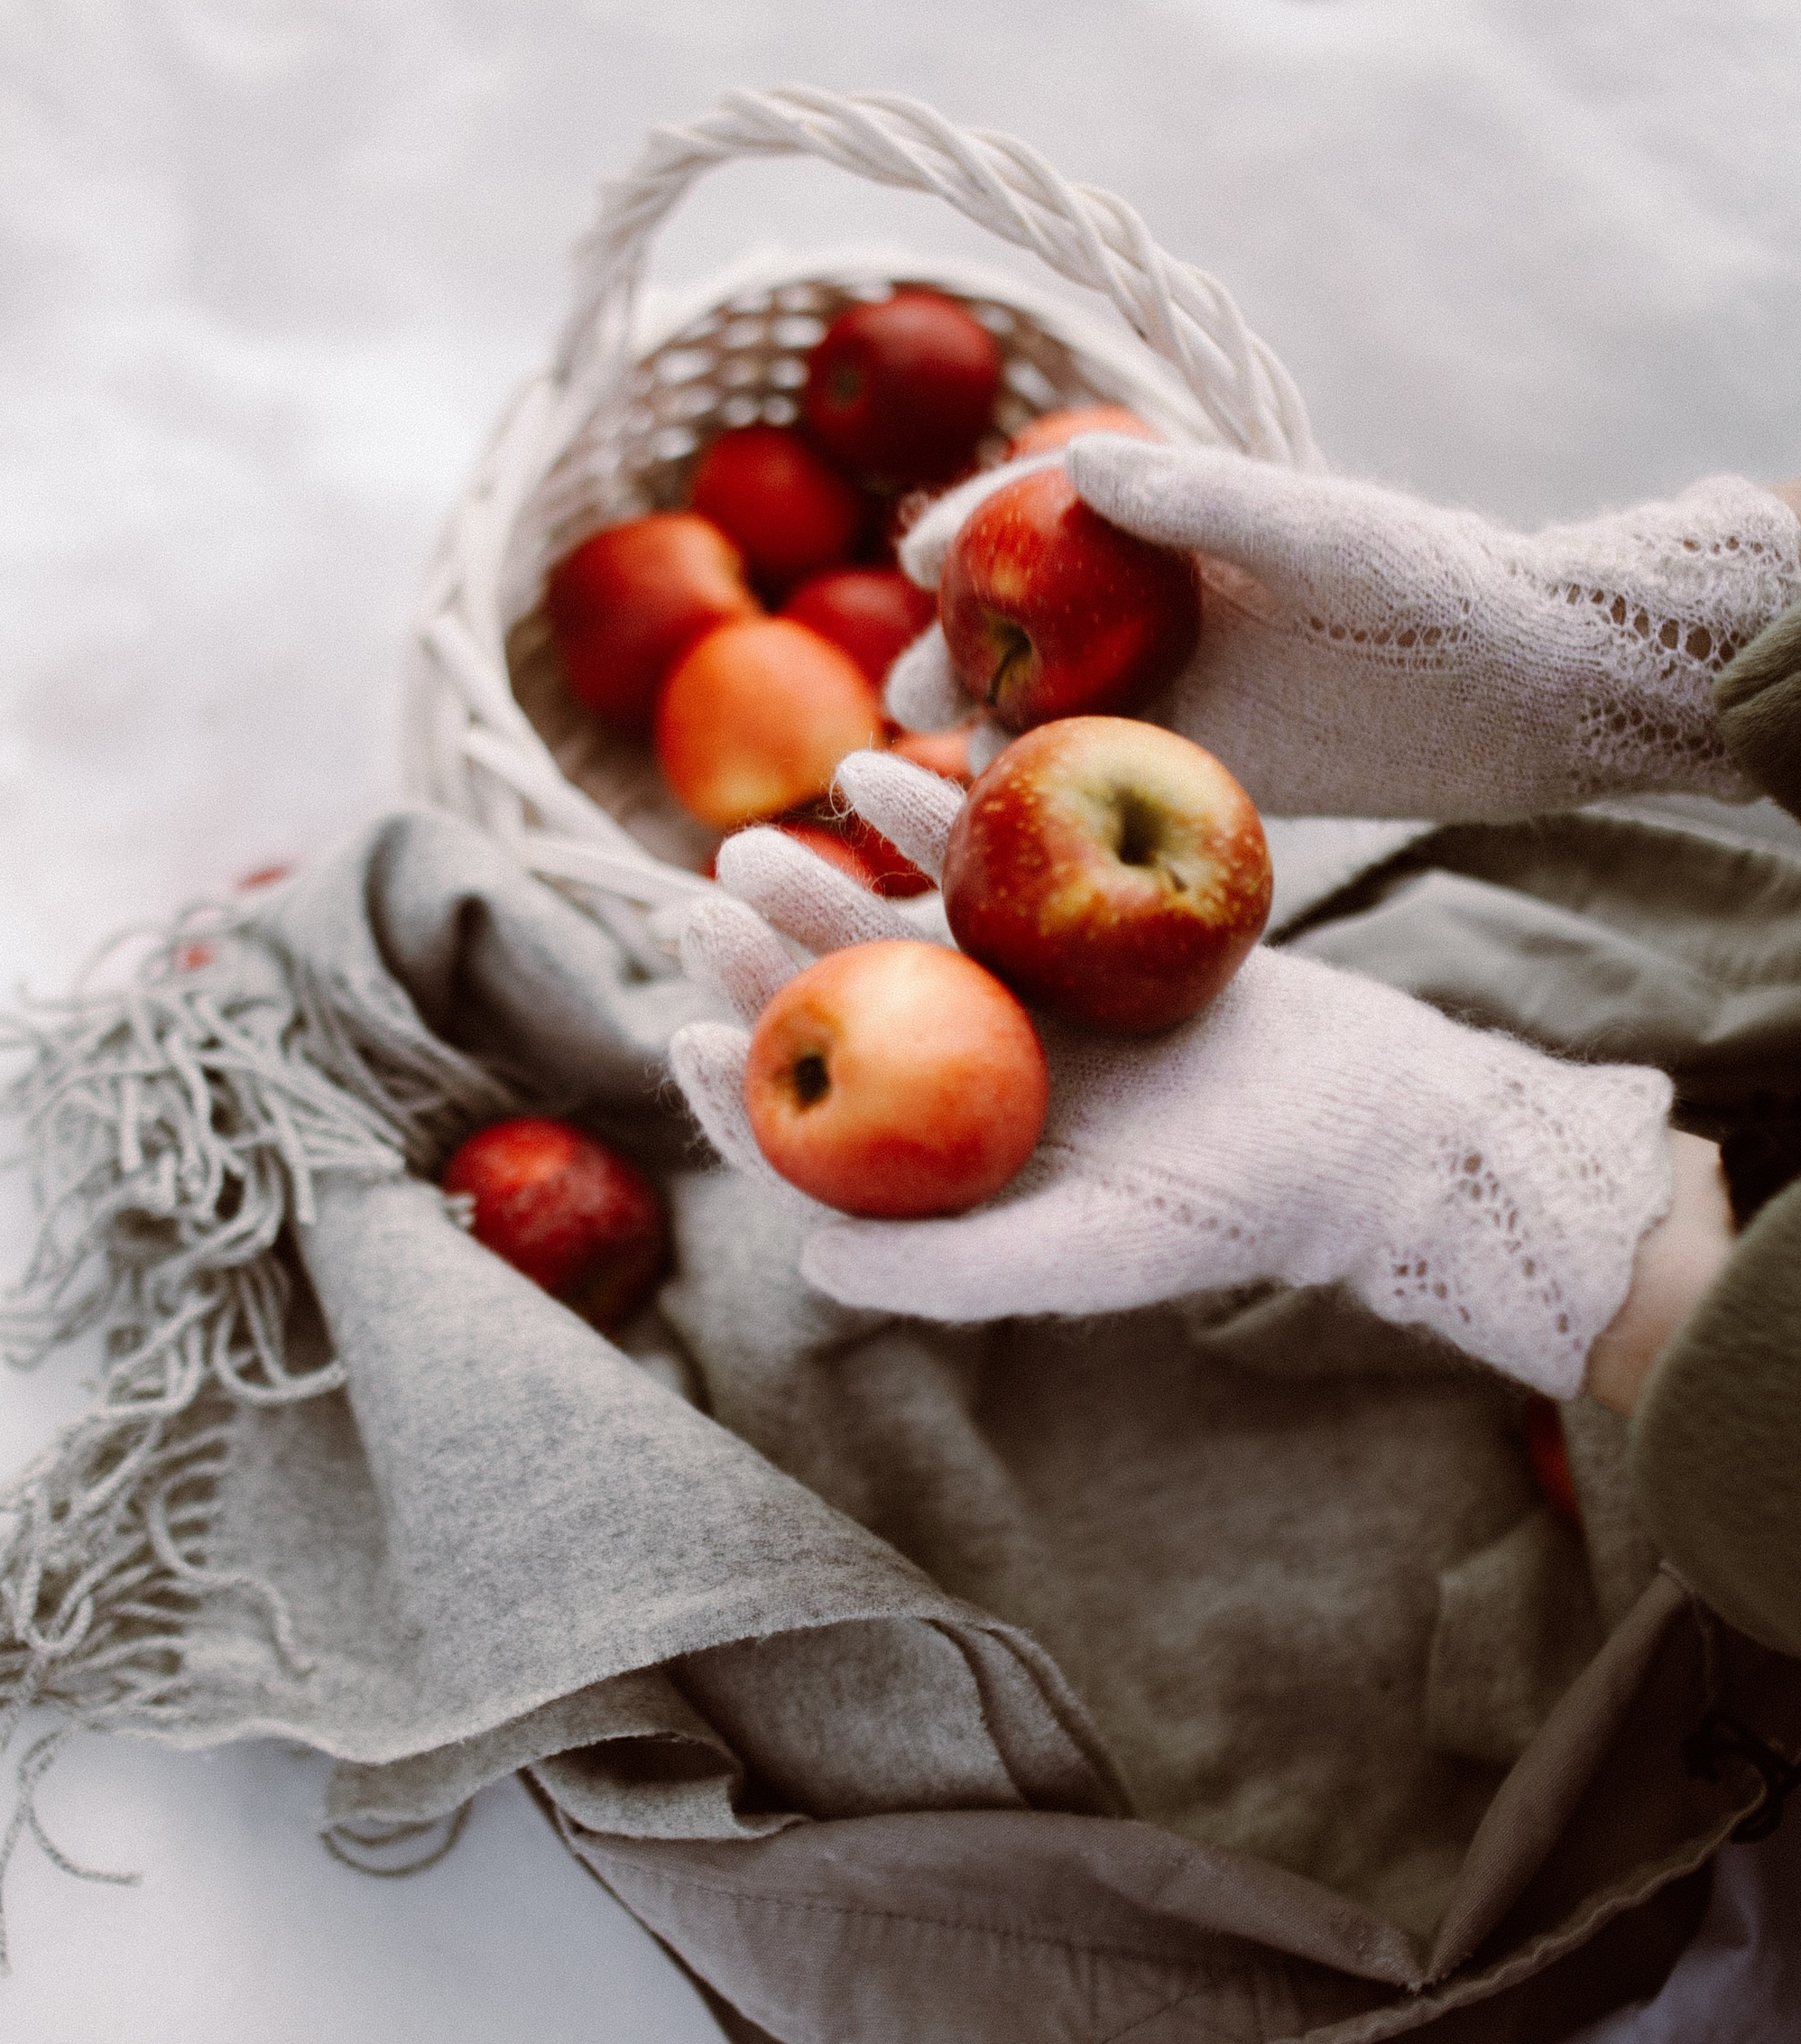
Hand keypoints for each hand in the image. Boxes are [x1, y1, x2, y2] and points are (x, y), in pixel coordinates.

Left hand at [670, 751, 1677, 1397]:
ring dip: (817, 889)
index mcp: (955, 1175)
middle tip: (688, 908)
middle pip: (838, 1024)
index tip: (682, 1041)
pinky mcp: (1065, 942)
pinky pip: (980, 875)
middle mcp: (967, 1093)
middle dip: (757, 970)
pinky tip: (876, 773)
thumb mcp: (1095, 1251)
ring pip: (889, 942)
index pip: (822, 1146)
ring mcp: (1014, 1011)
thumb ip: (956, 1270)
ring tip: (747, 839)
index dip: (742, 1098)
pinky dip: (934, 828)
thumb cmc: (1231, 1205)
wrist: (1361, 1116)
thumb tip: (803, 1263)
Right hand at [886, 438, 1800, 819]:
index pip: (1048, 515)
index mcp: (1178, 527)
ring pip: (1050, 716)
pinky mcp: (1202, 771)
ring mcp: (1176, 693)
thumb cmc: (1435, 585)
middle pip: (1024, 629)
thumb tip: (1079, 469)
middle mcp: (1157, 612)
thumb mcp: (1326, 532)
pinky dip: (1047, 808)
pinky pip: (1102, 788)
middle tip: (906, 698)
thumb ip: (1210, 500)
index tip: (918, 555)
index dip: (975, 529)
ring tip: (928, 779)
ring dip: (985, 744)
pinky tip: (1001, 839)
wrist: (1524, 691)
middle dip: (953, 656)